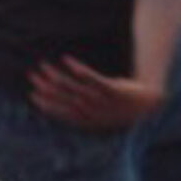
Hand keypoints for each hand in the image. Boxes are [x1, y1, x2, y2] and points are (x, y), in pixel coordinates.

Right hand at [28, 57, 163, 131]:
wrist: (148, 105)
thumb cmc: (120, 108)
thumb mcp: (100, 113)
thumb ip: (81, 110)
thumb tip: (62, 101)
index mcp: (88, 121)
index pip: (62, 113)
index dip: (46, 104)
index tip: (32, 94)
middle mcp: (93, 112)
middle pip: (65, 99)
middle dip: (47, 87)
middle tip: (32, 76)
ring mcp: (103, 101)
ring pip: (75, 88)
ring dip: (57, 76)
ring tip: (43, 65)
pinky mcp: (113, 89)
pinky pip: (93, 78)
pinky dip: (78, 70)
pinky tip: (67, 60)